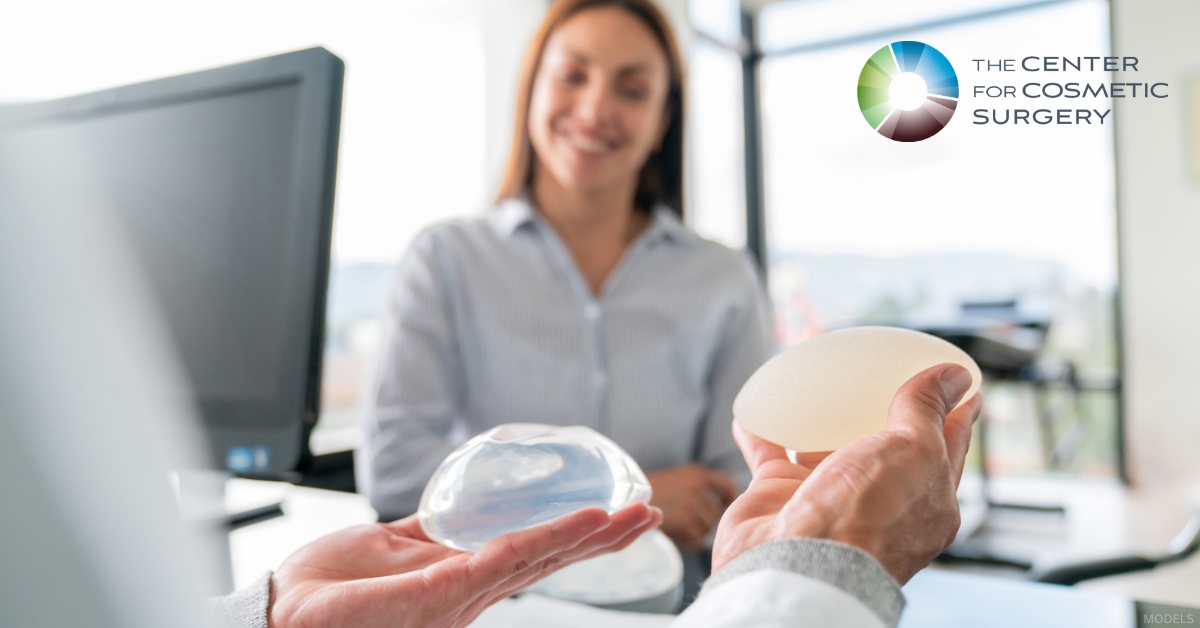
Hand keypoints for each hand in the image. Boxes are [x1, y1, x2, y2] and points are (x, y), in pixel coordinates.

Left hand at [269, 502, 662, 627]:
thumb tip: (459, 512)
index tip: (617, 512)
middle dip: (599, 539)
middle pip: (545, 558)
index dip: (575, 535)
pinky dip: (538, 543)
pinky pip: (495, 564)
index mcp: (459, 576)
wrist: (282, 612)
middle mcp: (467, 591)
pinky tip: (575, 525)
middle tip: (646, 513)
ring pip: (532, 560)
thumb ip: (430, 534)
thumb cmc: (329, 587)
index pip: (529, 551)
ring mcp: (455, 596)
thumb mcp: (389, 547)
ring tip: (629, 517)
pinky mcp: (433, 594)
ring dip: (584, 539)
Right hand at [647, 463, 737, 550]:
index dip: (729, 498)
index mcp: (698, 473)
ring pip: (708, 527)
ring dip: (697, 531)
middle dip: (708, 519)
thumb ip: (702, 486)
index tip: (724, 505)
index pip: (728, 485)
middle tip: (690, 520)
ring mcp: (691, 504)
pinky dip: (688, 542)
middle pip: (718, 511)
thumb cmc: (653, 491)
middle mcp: (697, 486)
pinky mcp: (684, 522)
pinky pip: (697, 540)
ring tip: (680, 525)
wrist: (626, 500)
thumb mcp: (680, 477)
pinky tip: (676, 534)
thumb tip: (727, 505)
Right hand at [711, 363, 981, 583]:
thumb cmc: (864, 520)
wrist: (795, 564)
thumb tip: (954, 376)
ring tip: (817, 378)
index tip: (955, 378)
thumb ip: (927, 410)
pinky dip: (761, 429)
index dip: (953, 409)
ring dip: (818, 414)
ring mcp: (827, 498)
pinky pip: (769, 454)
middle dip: (880, 405)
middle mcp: (878, 500)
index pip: (947, 444)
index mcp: (926, 497)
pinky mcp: (781, 497)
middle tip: (880, 369)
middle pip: (883, 442)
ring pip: (824, 445)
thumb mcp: (914, 452)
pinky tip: (757, 406)